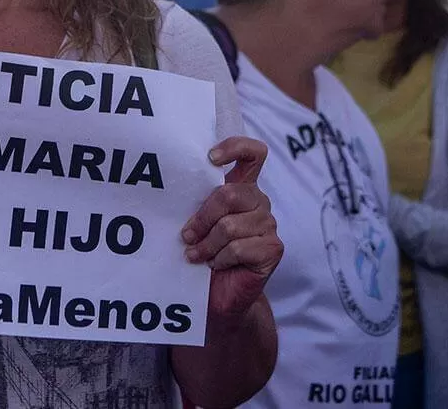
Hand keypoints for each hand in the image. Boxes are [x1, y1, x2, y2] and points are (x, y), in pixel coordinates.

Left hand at [181, 137, 281, 324]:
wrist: (218, 299)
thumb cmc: (203, 256)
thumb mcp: (197, 224)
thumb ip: (196, 204)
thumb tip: (173, 188)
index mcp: (242, 188)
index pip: (253, 154)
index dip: (235, 148)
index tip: (210, 158)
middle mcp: (258, 202)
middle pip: (230, 193)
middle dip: (202, 218)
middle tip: (187, 236)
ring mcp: (268, 224)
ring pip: (230, 225)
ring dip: (207, 245)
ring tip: (198, 256)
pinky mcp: (273, 248)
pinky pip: (239, 248)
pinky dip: (220, 259)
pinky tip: (217, 265)